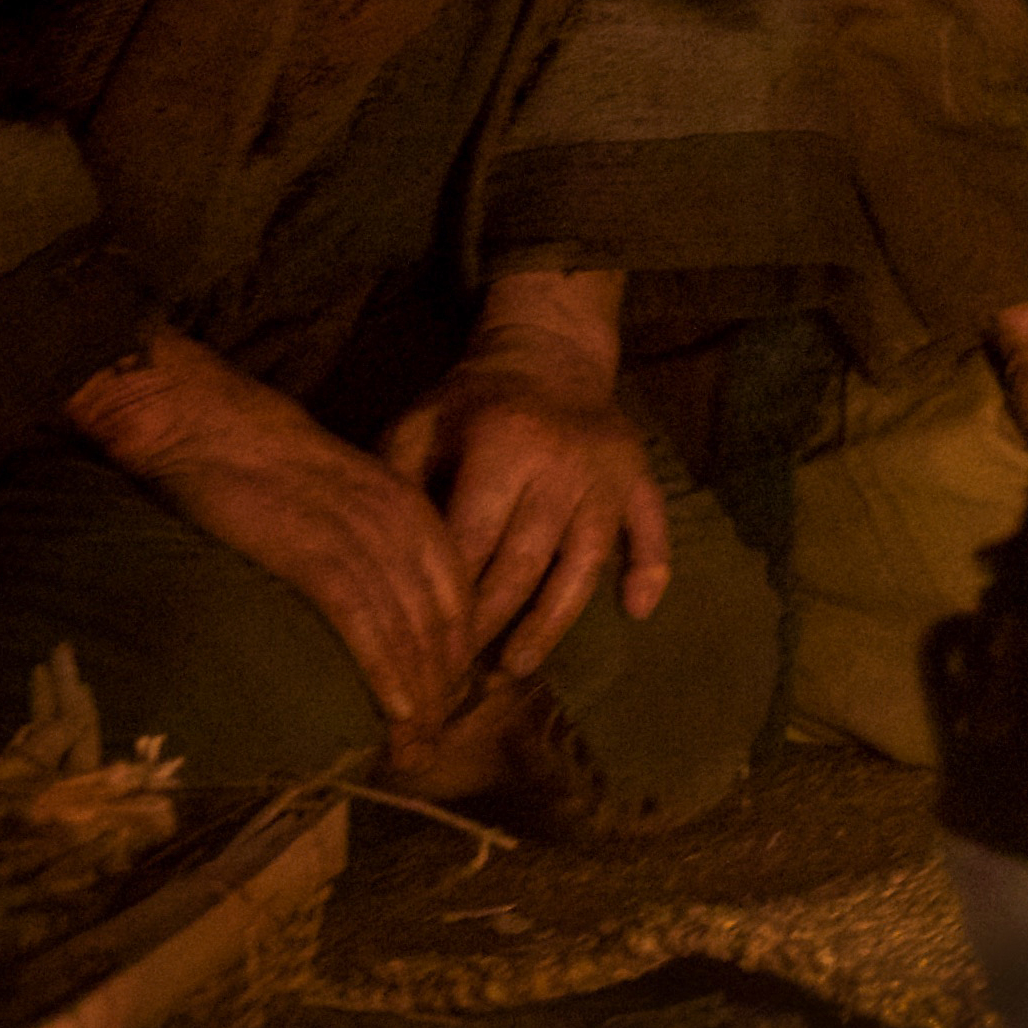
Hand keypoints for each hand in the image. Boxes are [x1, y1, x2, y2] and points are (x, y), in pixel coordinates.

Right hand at [69, 324, 472, 742]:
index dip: (459, 652)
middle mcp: (402, 525)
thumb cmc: (258, 463)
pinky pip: (369, 627)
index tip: (449, 701)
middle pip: (448, 620)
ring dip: (424, 695)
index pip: (460, 593)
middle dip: (447, 687)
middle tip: (437, 742)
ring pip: (416, 631)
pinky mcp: (318, 556)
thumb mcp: (335, 499)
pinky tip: (399, 713)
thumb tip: (370, 608)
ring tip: (418, 746)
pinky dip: (389, 674)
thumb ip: (364, 544)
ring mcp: (363, 541)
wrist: (206, 423)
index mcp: (411, 509)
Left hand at [382, 269, 670, 680]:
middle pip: (525, 562)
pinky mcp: (641, 478)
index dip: (446, 593)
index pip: (472, 538)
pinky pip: (653, 530)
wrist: (550, 353)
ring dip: (550, 623)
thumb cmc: (471, 400)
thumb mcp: (421, 423)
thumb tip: (374, 560)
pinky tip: (635, 612)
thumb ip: (398, 481)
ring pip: (583, 564)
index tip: (418, 641)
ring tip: (515, 667)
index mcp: (505, 445)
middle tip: (456, 674)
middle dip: (489, 624)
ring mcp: (609, 474)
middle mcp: (563, 464)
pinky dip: (650, 570)